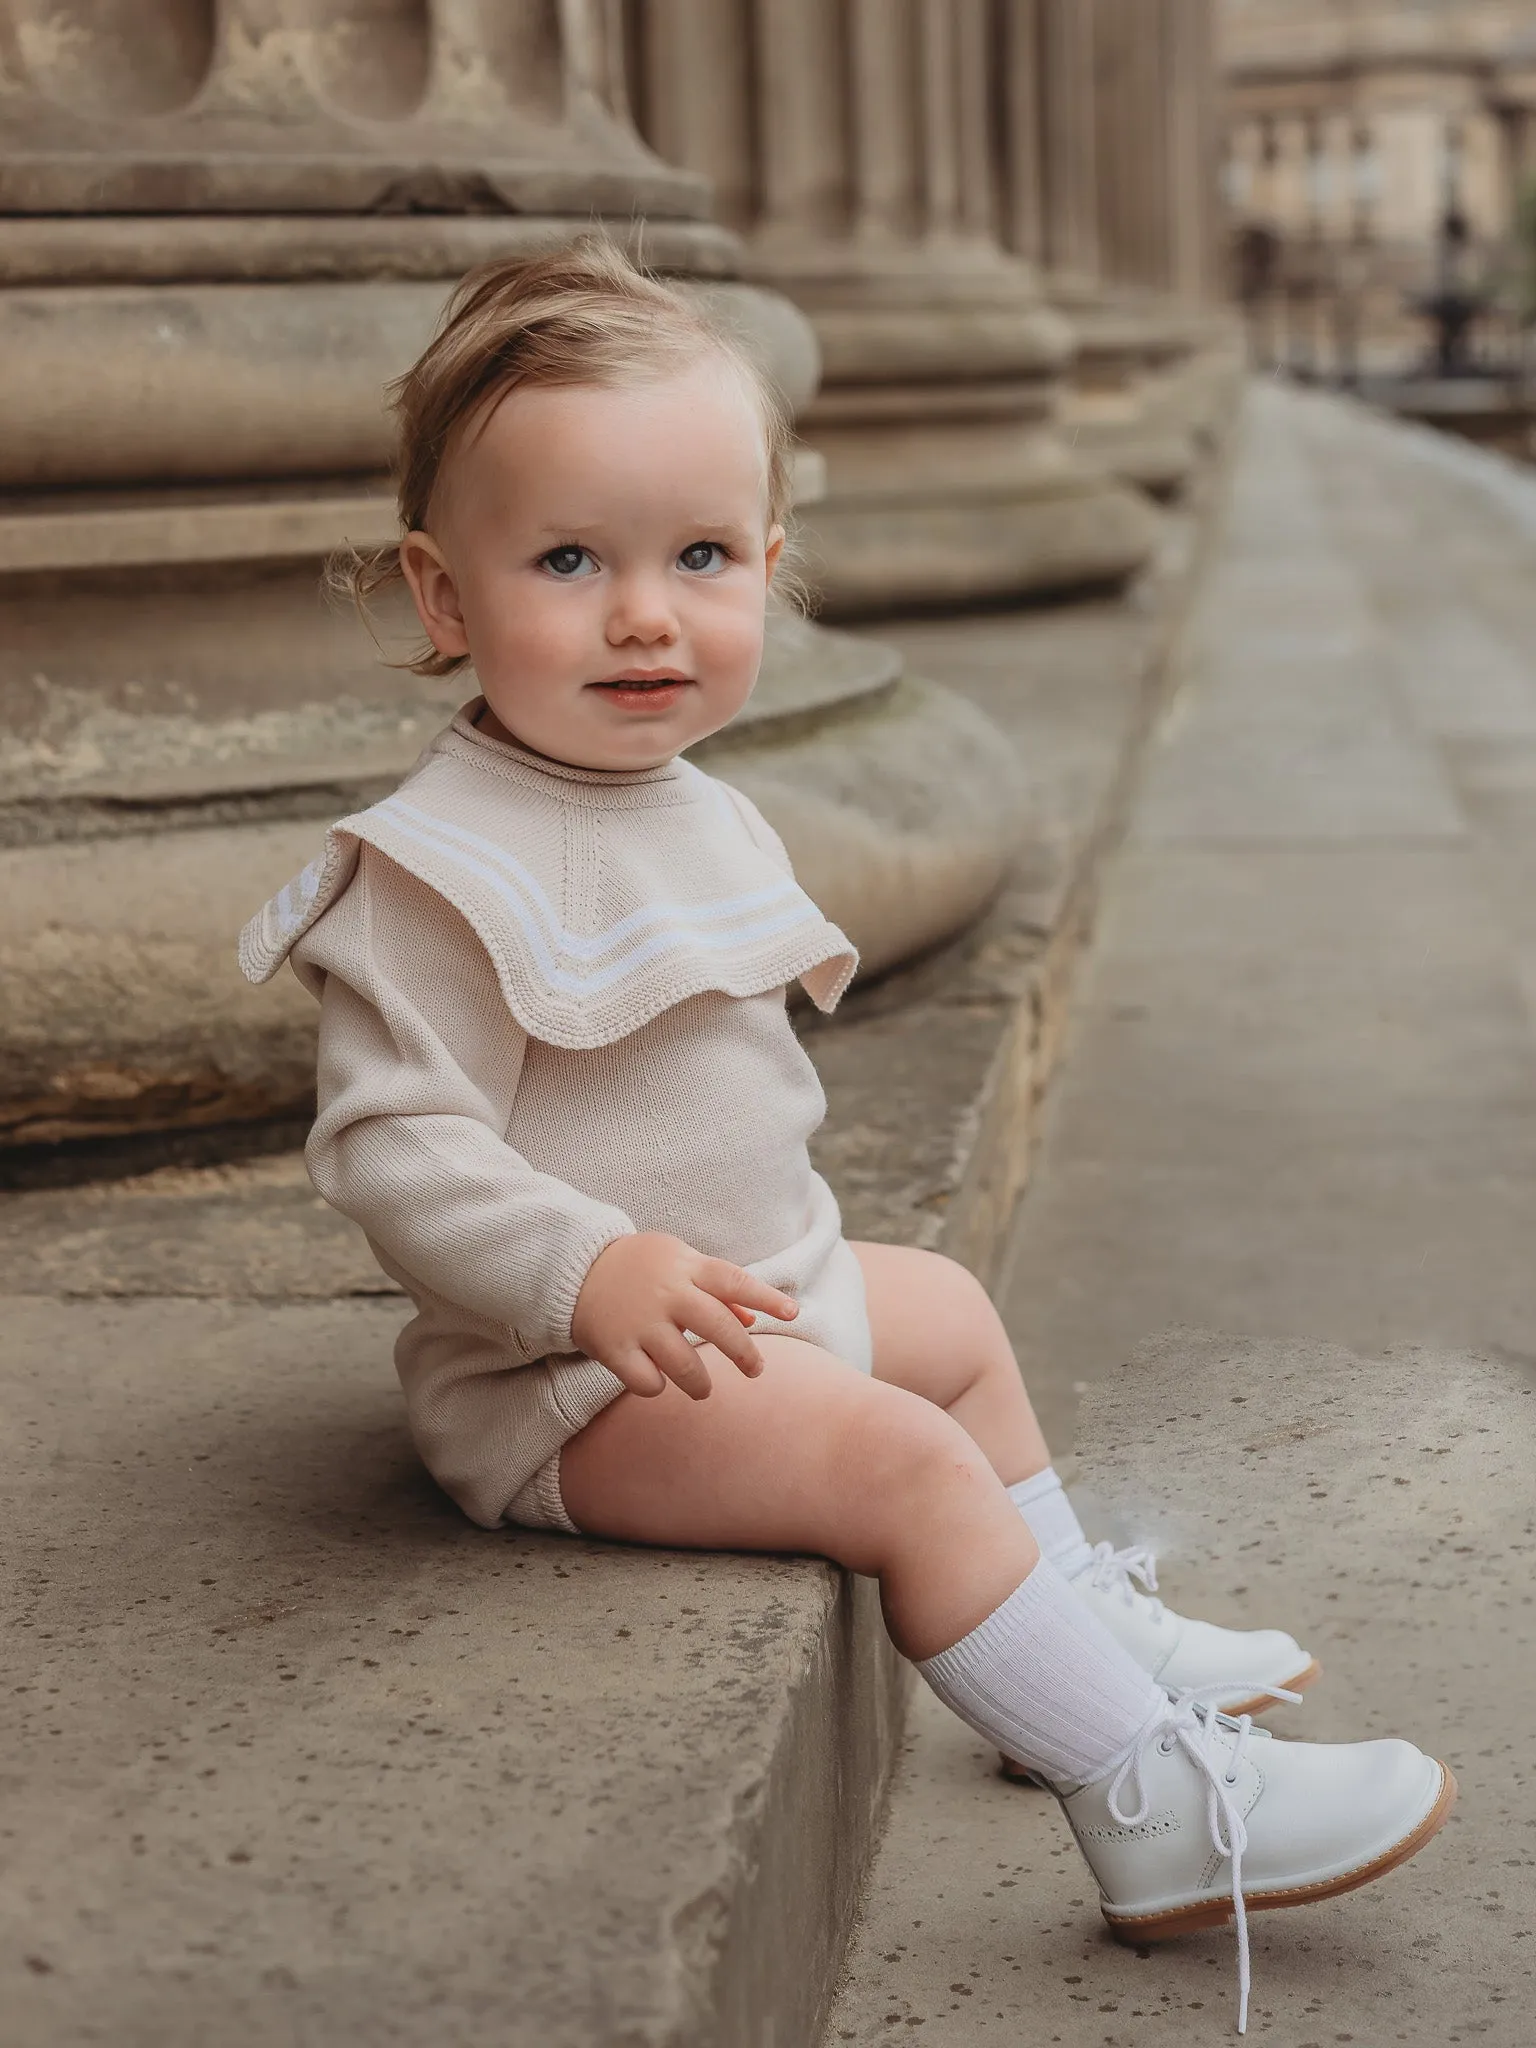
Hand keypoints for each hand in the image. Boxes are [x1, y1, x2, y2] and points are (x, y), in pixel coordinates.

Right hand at [570, 1232, 797, 1399]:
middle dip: (744, 1353)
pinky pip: (647, 1382)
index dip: (767, 1297)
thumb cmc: (638, 1266)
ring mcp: (640, 1323)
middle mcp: (666, 1294)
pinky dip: (656, 1387)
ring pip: (685, 1365)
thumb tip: (754, 1317)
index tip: (793, 1313)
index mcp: (685, 1268)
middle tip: (755, 1369)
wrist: (573, 1268)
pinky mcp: (615, 1348)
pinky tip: (656, 1381)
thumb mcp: (678, 1264)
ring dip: (700, 1384)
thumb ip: (716, 1288)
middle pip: (718, 1327)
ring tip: (702, 1390)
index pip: (734, 1281)